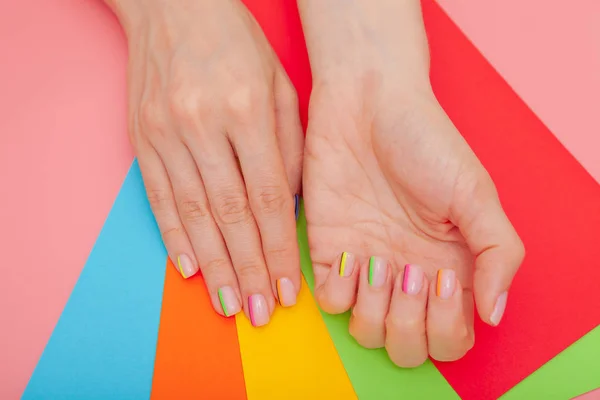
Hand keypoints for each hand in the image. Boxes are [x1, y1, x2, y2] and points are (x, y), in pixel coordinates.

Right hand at [111, 0, 303, 325]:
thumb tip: (290, 205)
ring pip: (192, 213)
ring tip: (228, 303)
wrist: (173, 6)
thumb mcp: (280, 84)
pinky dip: (173, 235)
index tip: (289, 286)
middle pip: (231, 215)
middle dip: (248, 270)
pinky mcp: (142, 138)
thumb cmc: (237, 44)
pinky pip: (157, 196)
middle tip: (260, 312)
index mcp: (246, 111)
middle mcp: (204, 126)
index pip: (267, 198)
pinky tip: (188, 268)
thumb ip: (290, 146)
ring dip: (212, 265)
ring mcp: (167, 133)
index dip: (278, 248)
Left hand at [299, 0, 523, 365]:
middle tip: (408, 272)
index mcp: (450, 267)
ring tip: (378, 260)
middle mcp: (407, 274)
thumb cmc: (425, 140)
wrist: (367, 101)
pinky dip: (339, 292)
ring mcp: (366, 266)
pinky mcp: (329, 250)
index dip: (447, 326)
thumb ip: (498, 254)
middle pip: (407, 345)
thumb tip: (493, 314)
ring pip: (367, 331)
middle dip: (408, 325)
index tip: (444, 277)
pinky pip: (330, 301)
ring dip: (373, 309)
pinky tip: (351, 255)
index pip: (450, 338)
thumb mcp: (475, 193)